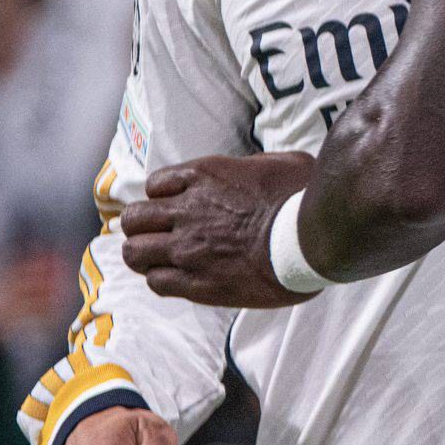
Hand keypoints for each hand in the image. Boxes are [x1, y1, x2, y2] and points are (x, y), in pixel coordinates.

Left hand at [121, 152, 317, 307]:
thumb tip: (254, 170)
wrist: (311, 239)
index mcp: (204, 176)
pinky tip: (178, 278)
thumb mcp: (282, 162)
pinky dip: (161, 279)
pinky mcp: (197, 282)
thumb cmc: (304, 198)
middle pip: (134, 219)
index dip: (162, 197)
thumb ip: (255, 166)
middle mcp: (186, 210)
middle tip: (158, 235)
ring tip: (159, 260)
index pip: (155, 185)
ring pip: (134, 252)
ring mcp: (187, 248)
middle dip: (142, 226)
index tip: (175, 206)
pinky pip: (157, 282)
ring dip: (144, 255)